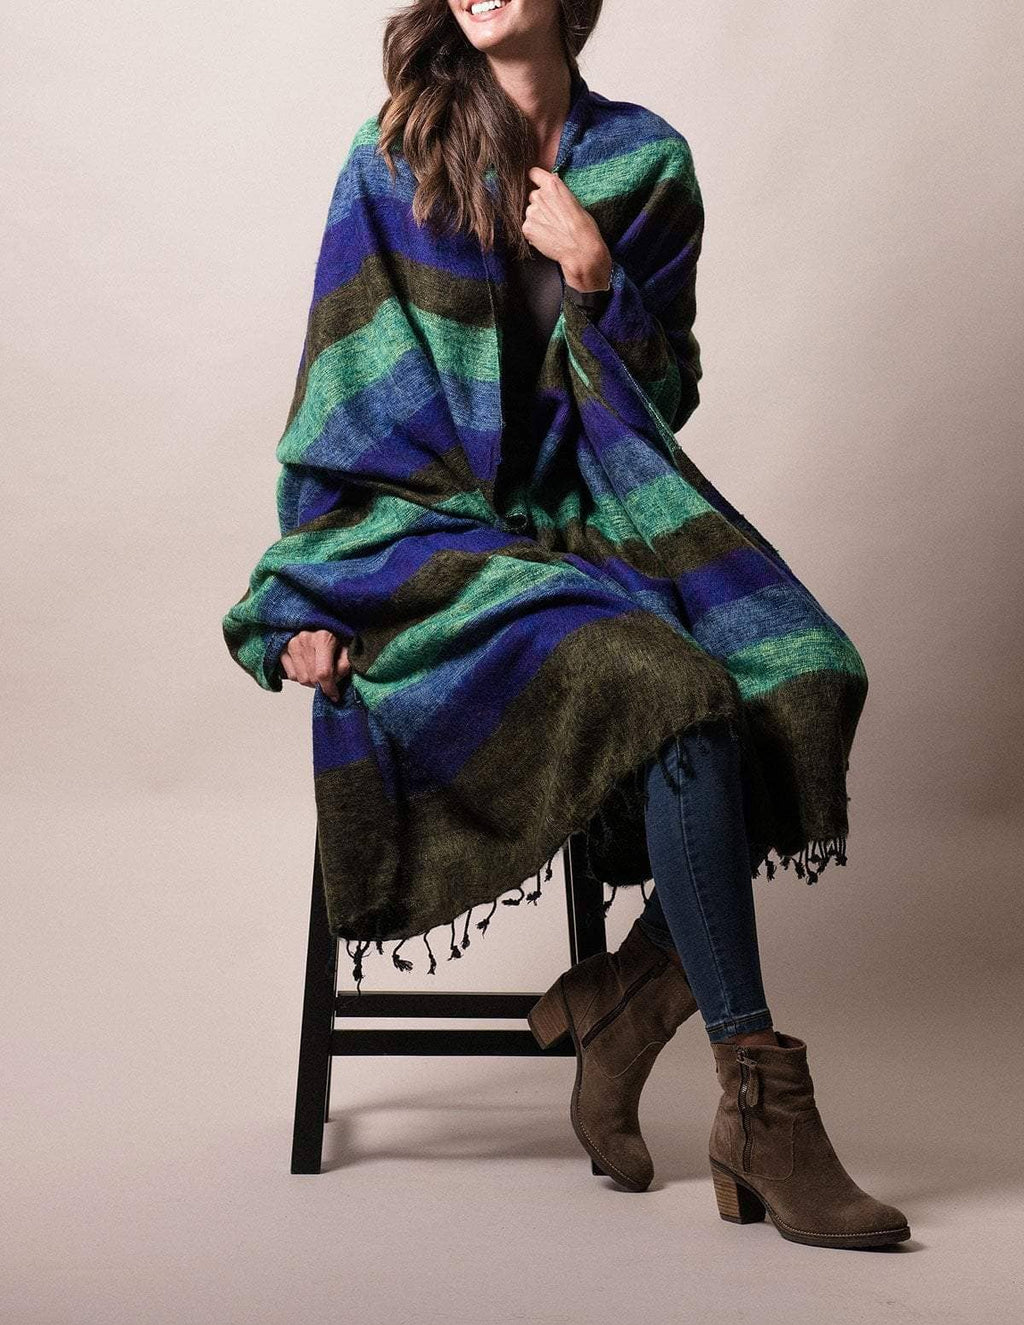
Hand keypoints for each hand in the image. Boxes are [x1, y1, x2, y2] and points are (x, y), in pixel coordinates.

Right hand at [279, 629, 351, 701]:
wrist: (321, 619)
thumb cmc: (336, 633)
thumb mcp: (348, 647)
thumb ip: (345, 664)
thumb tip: (334, 681)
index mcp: (323, 638)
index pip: (323, 673)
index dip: (329, 688)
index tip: (334, 695)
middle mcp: (305, 639)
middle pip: (311, 678)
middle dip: (322, 684)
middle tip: (330, 678)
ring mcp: (292, 643)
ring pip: (301, 679)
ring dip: (312, 682)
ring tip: (319, 671)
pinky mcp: (283, 649)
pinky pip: (292, 675)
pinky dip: (301, 676)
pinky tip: (309, 667)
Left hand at [521, 166, 612, 291]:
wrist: (581, 250)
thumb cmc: (584, 227)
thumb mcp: (574, 201)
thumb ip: (559, 193)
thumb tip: (552, 190)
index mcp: (552, 185)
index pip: (534, 173)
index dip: (536, 180)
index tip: (538, 184)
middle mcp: (539, 195)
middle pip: (533, 196)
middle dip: (540, 204)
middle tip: (553, 216)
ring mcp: (531, 212)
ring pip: (530, 212)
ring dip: (538, 219)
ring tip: (552, 229)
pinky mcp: (527, 228)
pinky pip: (528, 227)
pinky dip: (535, 232)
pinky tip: (548, 237)